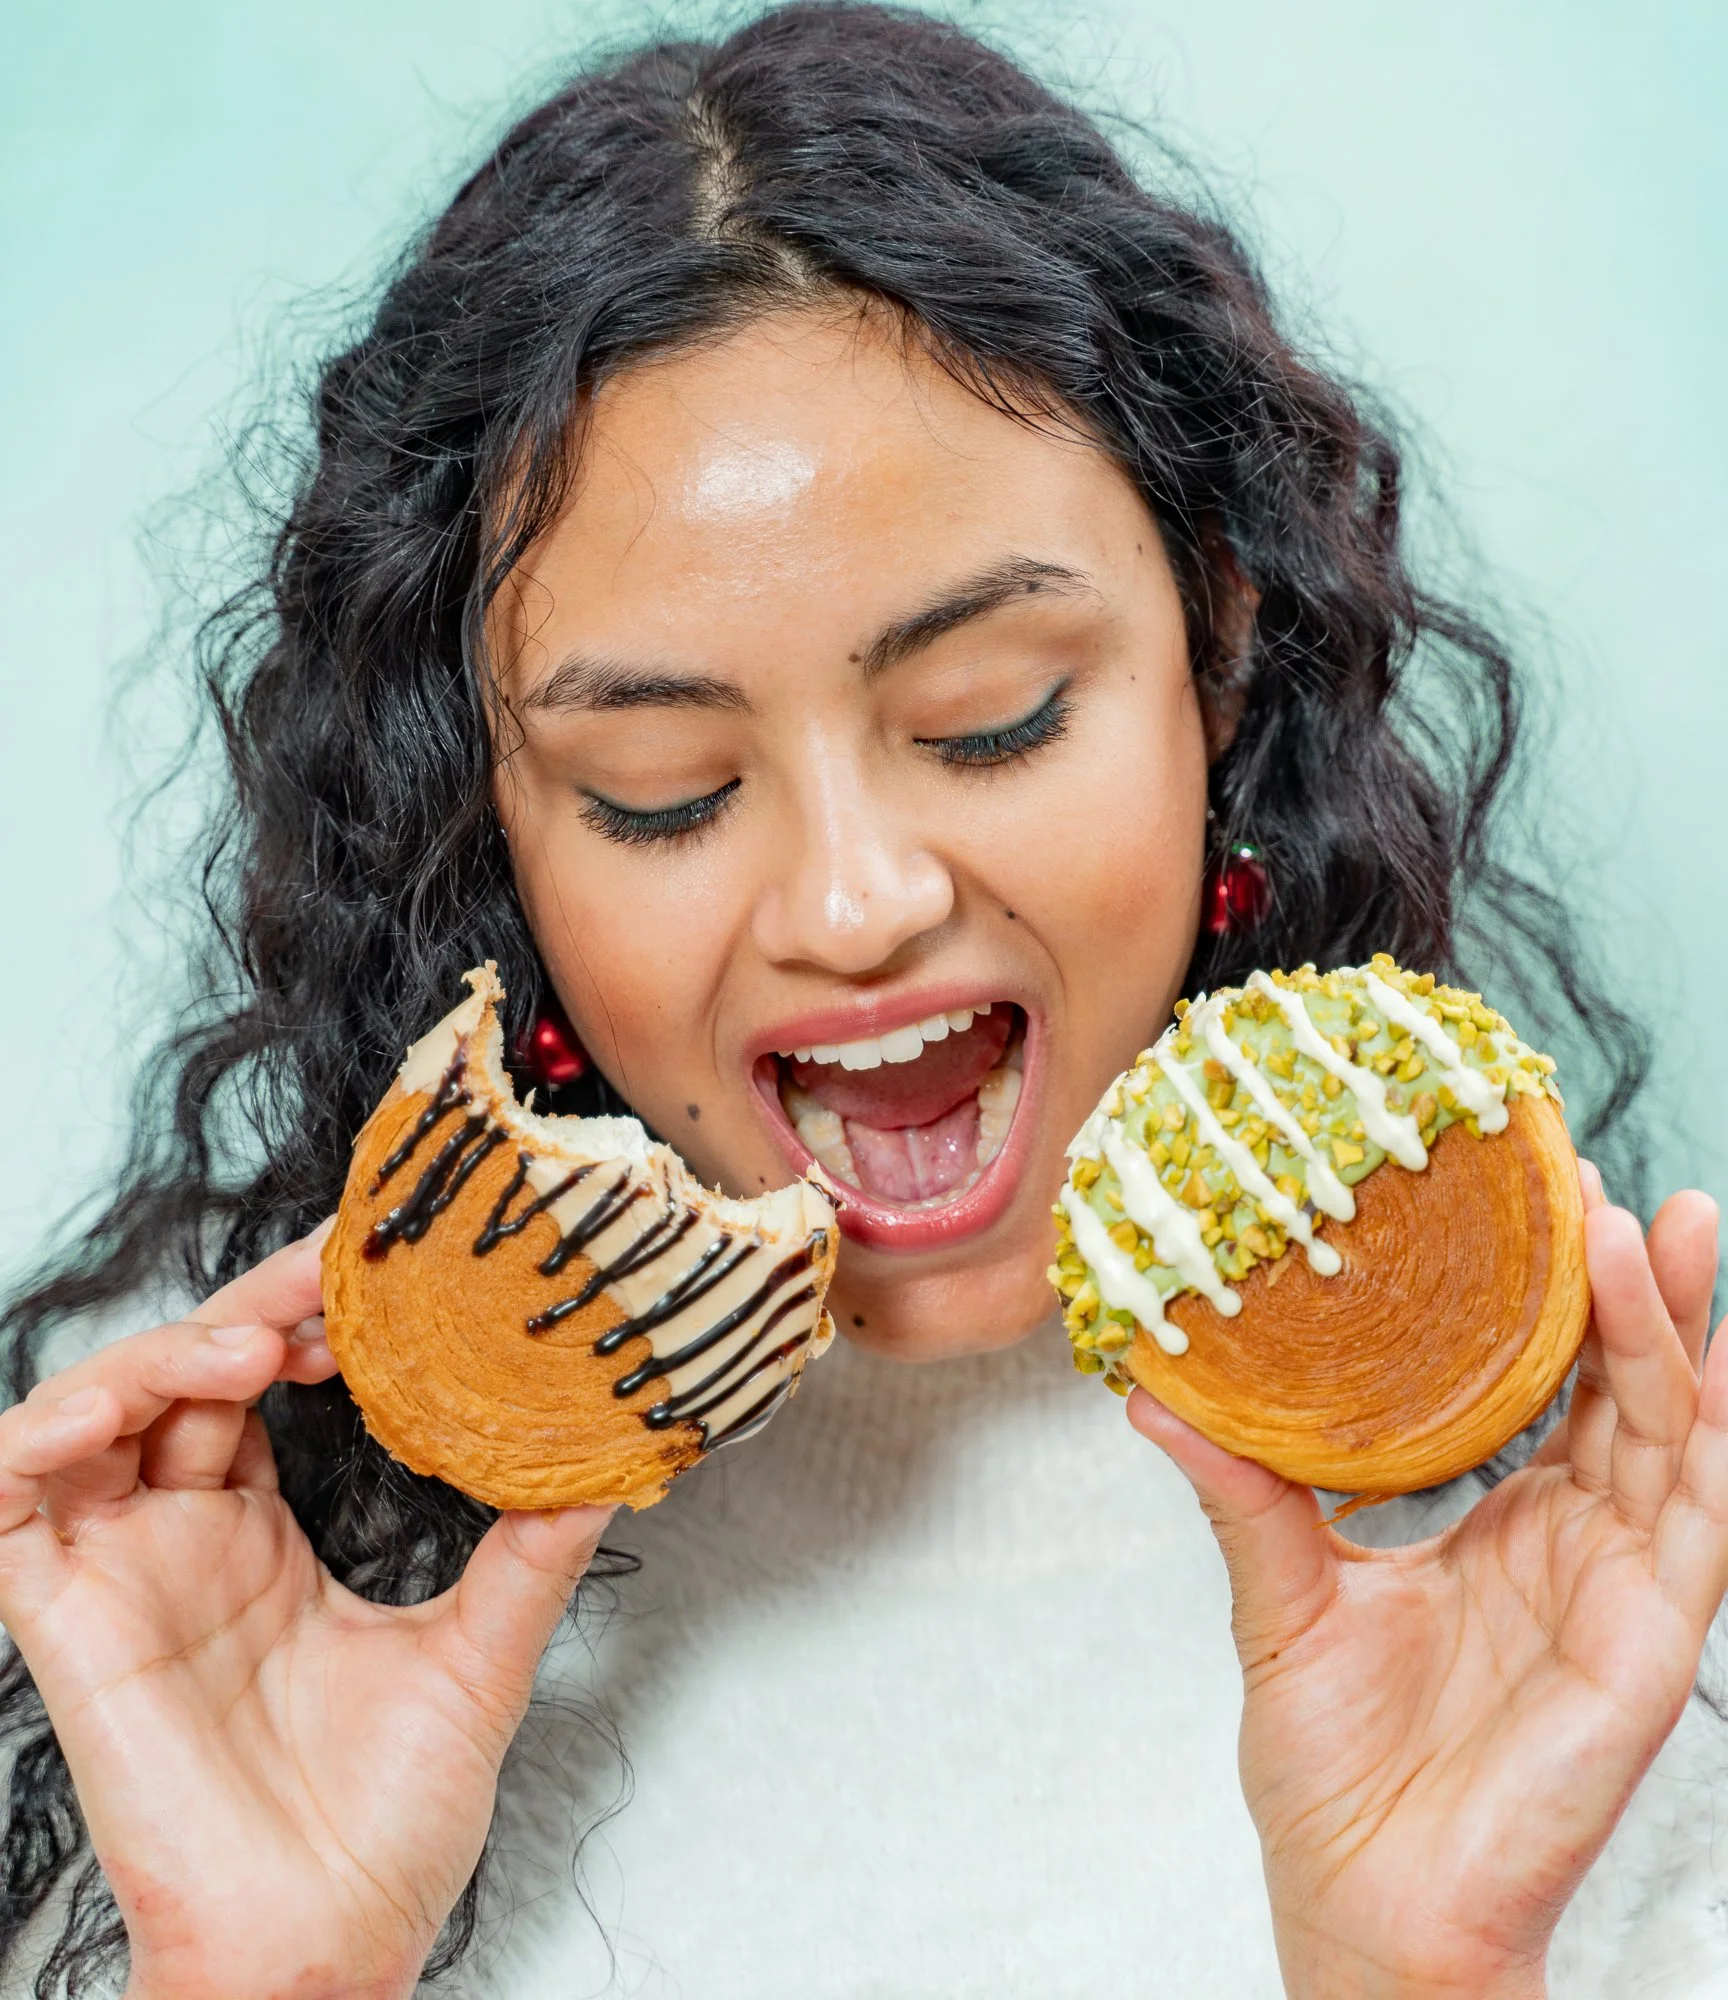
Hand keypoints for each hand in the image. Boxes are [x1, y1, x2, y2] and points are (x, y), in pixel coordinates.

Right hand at [0, 1225, 611, 1999]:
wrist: (332, 1945)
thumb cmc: (390, 1822)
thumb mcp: (480, 1653)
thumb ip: (533, 1552)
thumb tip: (614, 1460)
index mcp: (260, 1537)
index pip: (256, 1381)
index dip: (300, 1314)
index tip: (375, 1275)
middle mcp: (184, 1541)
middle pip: (184, 1374)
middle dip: (247, 1306)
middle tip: (328, 1275)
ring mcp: (121, 1578)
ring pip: (92, 1413)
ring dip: (157, 1355)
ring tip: (254, 1349)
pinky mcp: (68, 1625)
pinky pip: (8, 1506)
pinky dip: (39, 1437)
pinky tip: (112, 1411)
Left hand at [1129, 1171, 1726, 1999]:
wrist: (1366, 1902)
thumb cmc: (1336, 1772)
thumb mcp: (1281, 1600)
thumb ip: (1243, 1494)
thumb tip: (1154, 1394)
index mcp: (1500, 1522)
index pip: (1542, 1382)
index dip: (1539, 1292)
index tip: (1515, 1191)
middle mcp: (1572, 1539)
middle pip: (1619, 1383)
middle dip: (1622, 1281)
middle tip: (1593, 1174)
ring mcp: (1620, 1586)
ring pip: (1669, 1428)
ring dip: (1665, 1325)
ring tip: (1649, 1223)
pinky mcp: (1651, 1641)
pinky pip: (1699, 1518)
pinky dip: (1705, 1425)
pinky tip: (1708, 1351)